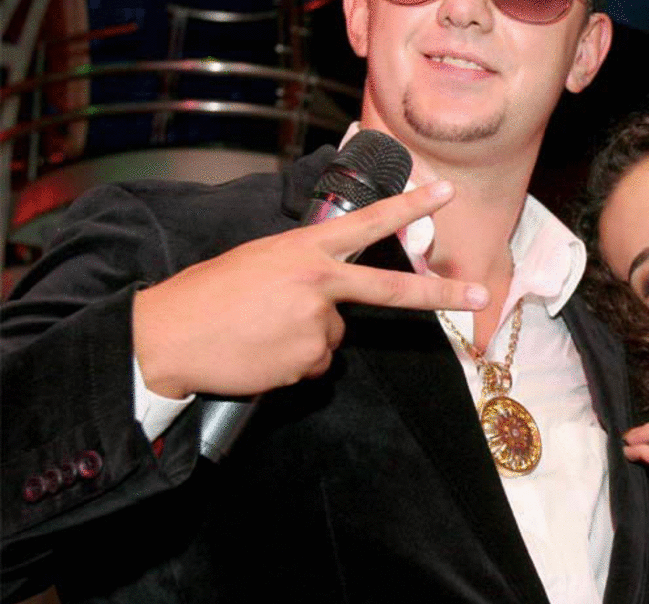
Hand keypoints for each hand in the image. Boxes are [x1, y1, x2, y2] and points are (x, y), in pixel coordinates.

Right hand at [133, 181, 487, 398]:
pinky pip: (314, 365)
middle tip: (479, 294)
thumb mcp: (259, 262)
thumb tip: (333, 302)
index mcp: (304, 250)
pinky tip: (261, 353)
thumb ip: (305, 270)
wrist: (166, 336)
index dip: (410, 207)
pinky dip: (293, 363)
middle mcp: (319, 284)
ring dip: (306, 339)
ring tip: (260, 332)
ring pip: (335, 338)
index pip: (368, 223)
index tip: (446, 192)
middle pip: (392, 290)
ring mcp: (317, 324)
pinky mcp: (307, 361)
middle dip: (442, 292)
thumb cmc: (207, 295)